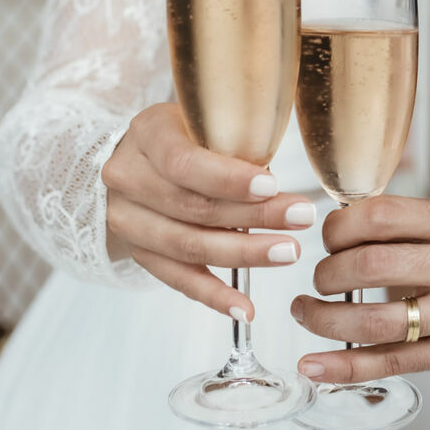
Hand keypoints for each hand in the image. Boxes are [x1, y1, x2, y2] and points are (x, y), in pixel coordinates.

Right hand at [101, 103, 316, 319]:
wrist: (135, 162)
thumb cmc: (185, 137)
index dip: (228, 179)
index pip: (183, 162)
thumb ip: (234, 140)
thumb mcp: (202, 121)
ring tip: (287, 253)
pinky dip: (214, 296)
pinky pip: (179, 280)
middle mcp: (128, 178)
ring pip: (188, 246)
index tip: (271, 186)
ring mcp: (129, 220)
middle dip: (253, 216)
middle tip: (301, 218)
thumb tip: (281, 178)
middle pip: (192, 207)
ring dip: (243, 254)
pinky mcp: (140, 254)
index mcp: (147, 135)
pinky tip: (246, 308)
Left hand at [291, 194, 429, 383]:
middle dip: (328, 272)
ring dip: (325, 319)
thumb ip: (409, 215)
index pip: (381, 217)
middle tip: (320, 275)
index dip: (340, 226)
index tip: (330, 235)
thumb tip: (341, 221)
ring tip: (307, 311)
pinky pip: (390, 363)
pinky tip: (315, 366)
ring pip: (374, 322)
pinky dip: (345, 368)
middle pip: (371, 267)